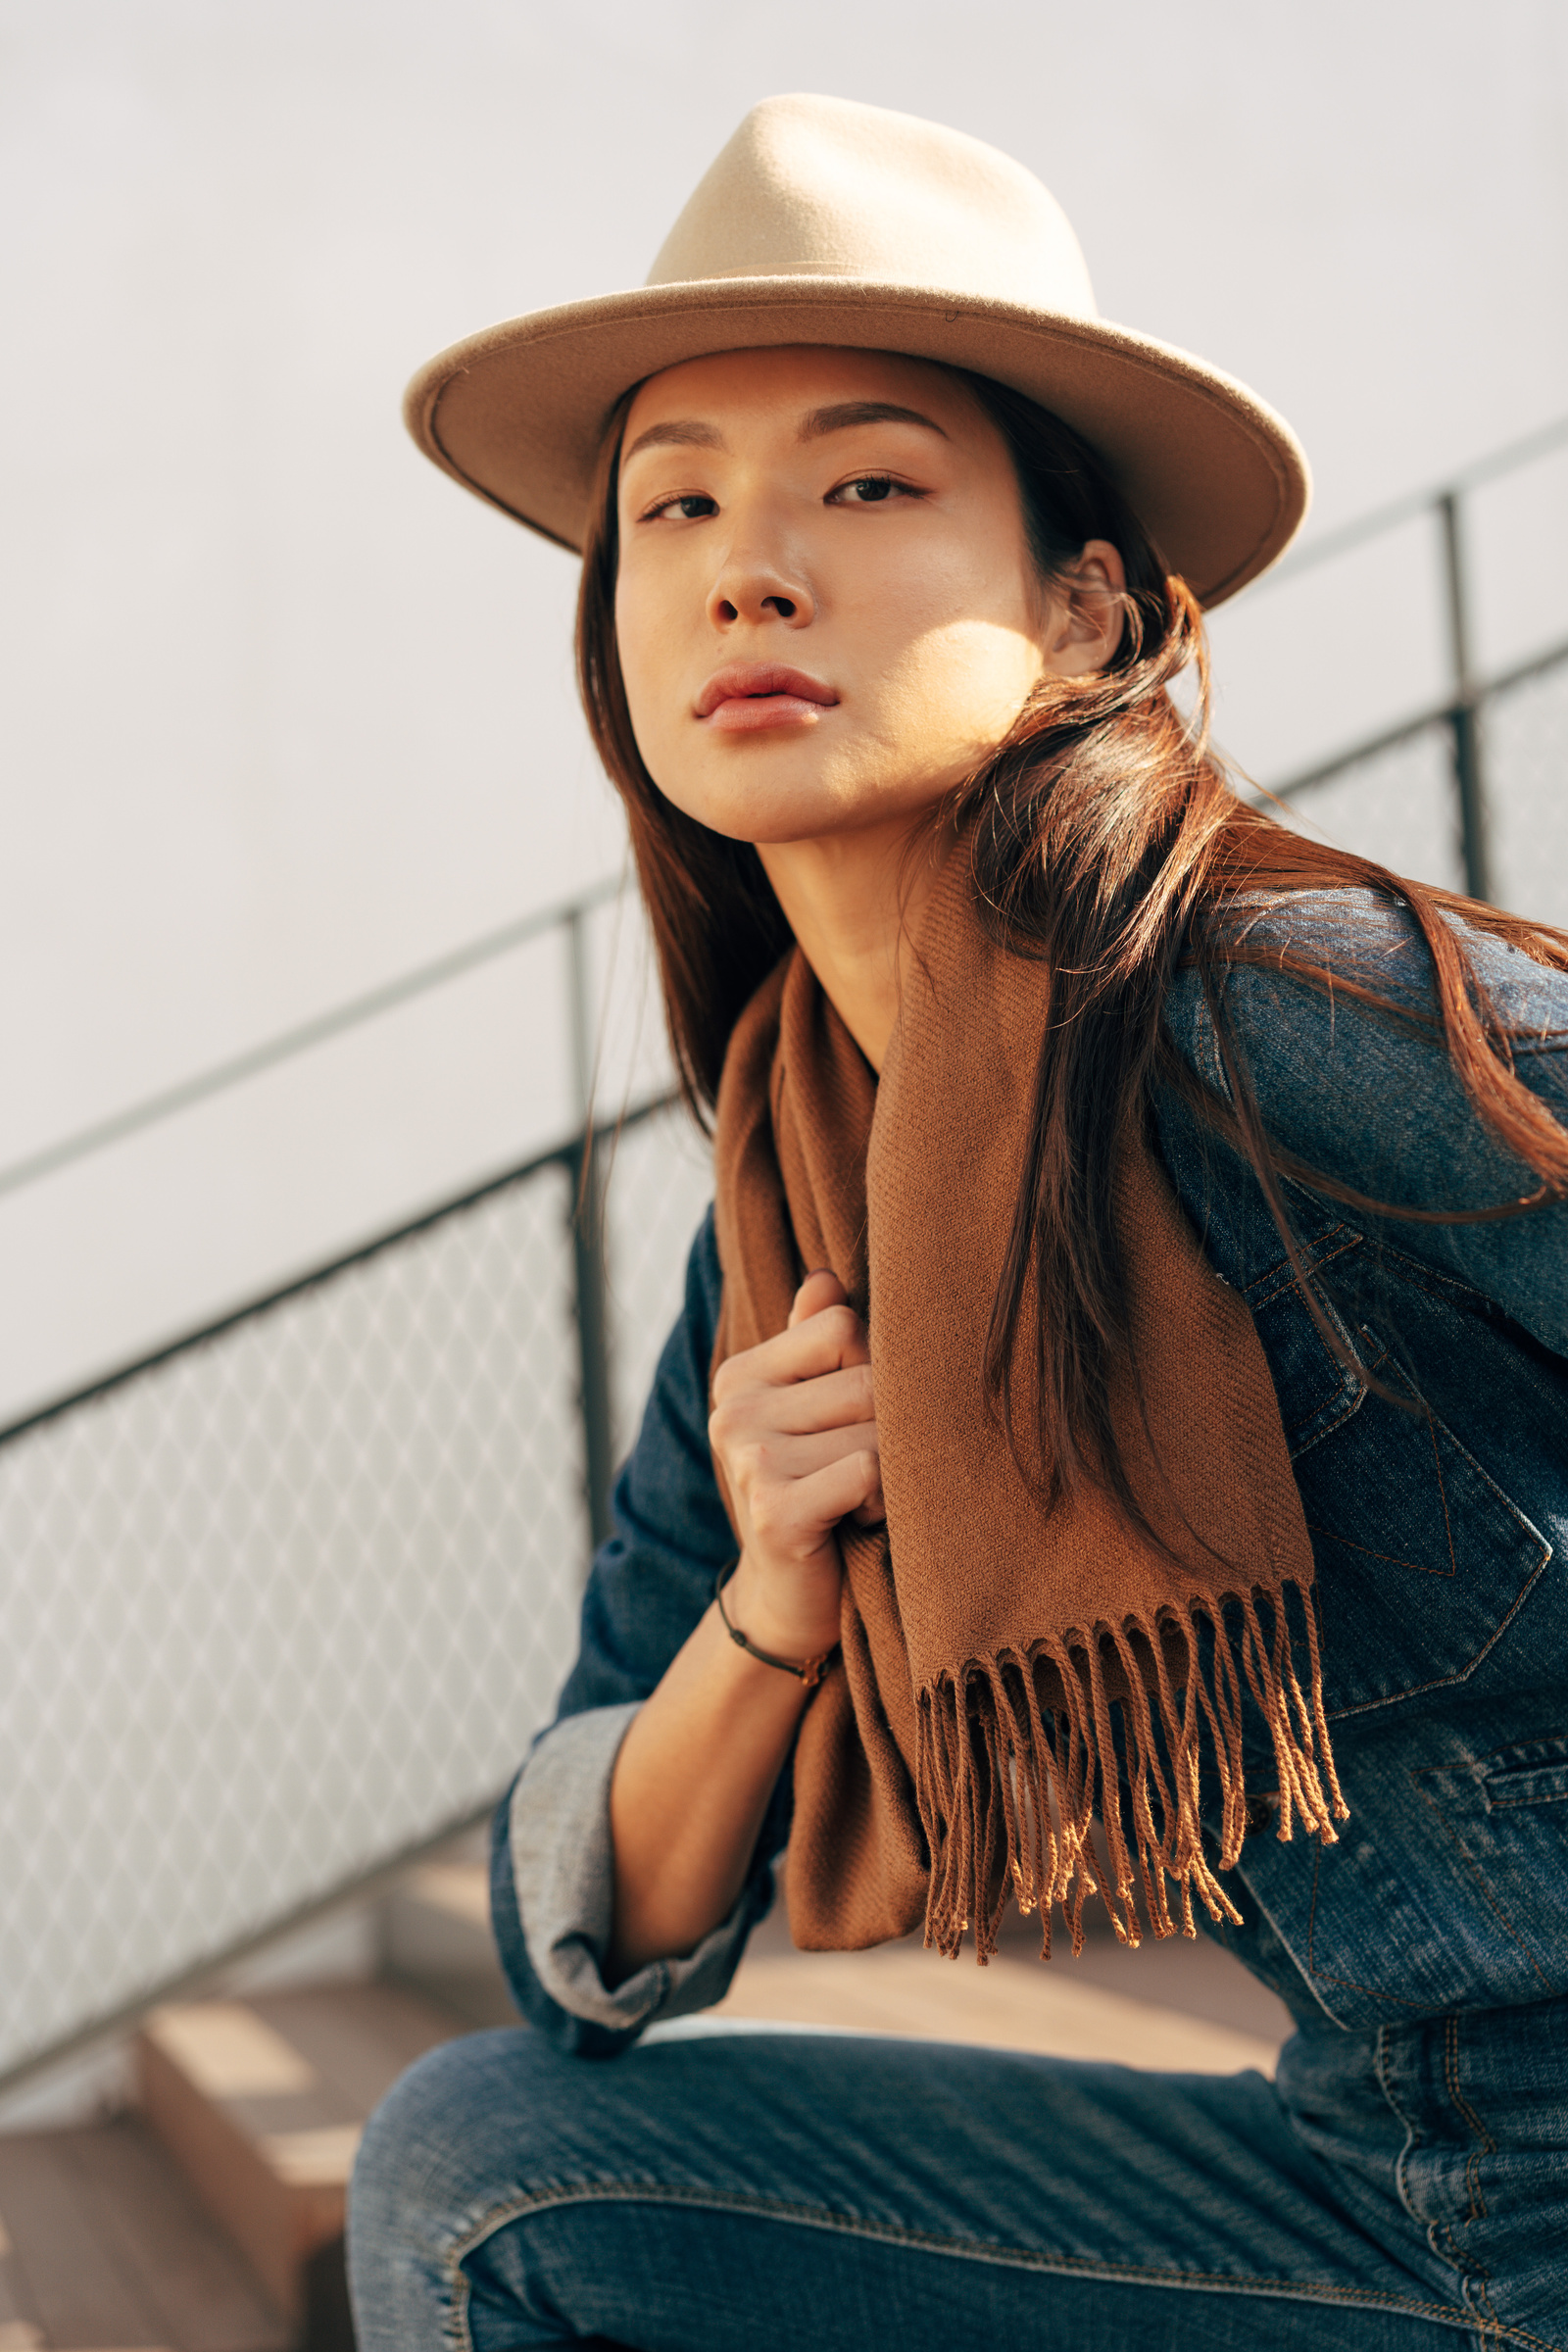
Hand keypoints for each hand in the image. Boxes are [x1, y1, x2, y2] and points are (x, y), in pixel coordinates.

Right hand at [708, 1269, 882, 1662]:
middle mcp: (733, 1409)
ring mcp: (747, 1459)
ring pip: (875, 1429)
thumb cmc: (817, 1493)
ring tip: (854, 1500)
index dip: (873, 1369)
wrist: (788, 1598)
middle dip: (887, 1429)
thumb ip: (816, 1342)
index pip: (841, 1325)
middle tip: (860, 1471)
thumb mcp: (813, 1412)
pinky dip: (881, 1502)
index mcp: (742, 1375)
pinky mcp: (773, 1510)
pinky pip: (868, 1472)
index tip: (851, 1421)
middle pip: (866, 1378)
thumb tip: (826, 1277)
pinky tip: (853, 1523)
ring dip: (889, 1472)